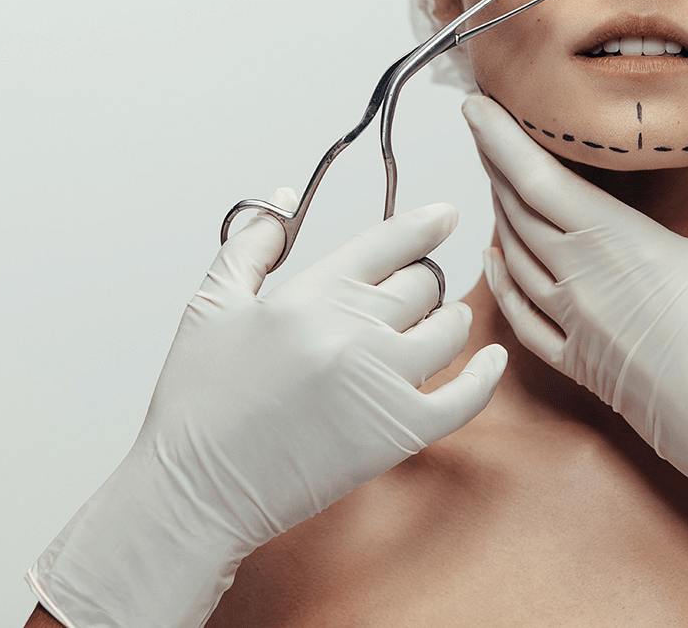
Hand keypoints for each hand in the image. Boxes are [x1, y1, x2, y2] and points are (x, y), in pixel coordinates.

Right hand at [28, 189, 506, 627]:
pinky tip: (492, 360)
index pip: (387, 242)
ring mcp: (382, 383)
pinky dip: (485, 375)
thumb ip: (252, 242)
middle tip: (410, 290)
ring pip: (449, 330)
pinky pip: (467, 397)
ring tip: (434, 323)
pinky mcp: (399, 435)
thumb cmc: (198, 403)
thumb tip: (285, 196)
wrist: (195, 490)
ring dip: (446, 320)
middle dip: (419, 281)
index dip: (423, 224)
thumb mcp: (210, 305)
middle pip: (422, 284)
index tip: (444, 216)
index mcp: (309, 294)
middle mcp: (353, 332)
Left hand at [465, 97, 687, 602]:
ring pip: (513, 258)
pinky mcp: (581, 366)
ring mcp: (575, 328)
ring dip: (499, 215)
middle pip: (515, 210)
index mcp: (616, 244)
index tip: (474, 104)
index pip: (534, 177)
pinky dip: (502, 283)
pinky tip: (496, 262)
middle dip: (494, 165)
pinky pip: (522, 317)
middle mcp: (581, 282)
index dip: (497, 137)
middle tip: (483, 127)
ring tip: (494, 178)